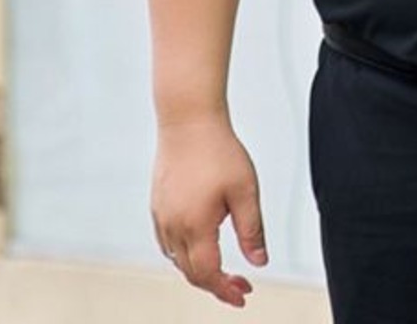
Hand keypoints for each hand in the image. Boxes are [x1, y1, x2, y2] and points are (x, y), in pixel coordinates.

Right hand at [151, 117, 267, 307]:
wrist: (188, 121)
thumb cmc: (220, 151)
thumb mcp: (245, 191)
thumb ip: (252, 230)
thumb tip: (259, 262)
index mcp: (195, 227)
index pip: (207, 274)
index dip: (225, 290)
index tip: (244, 296)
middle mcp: (172, 227)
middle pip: (191, 272)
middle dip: (216, 284)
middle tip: (241, 285)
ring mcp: (161, 217)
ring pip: (178, 259)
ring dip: (199, 269)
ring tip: (224, 267)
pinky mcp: (157, 205)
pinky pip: (168, 242)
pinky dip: (185, 253)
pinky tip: (201, 244)